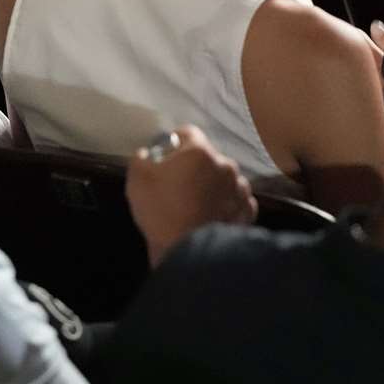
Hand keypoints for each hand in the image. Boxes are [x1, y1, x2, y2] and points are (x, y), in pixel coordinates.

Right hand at [128, 125, 255, 267]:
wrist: (189, 251)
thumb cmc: (162, 211)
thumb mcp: (137, 179)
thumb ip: (141, 158)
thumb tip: (147, 155)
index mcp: (200, 152)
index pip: (187, 133)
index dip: (173, 143)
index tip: (165, 158)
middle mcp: (225, 165)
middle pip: (207, 157)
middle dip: (194, 166)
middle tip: (178, 184)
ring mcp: (239, 189)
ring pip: (224, 178)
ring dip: (212, 185)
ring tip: (197, 203)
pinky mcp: (246, 212)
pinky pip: (235, 200)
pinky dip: (226, 204)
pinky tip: (213, 214)